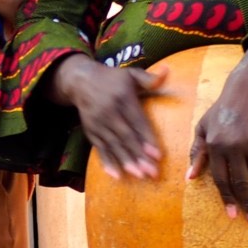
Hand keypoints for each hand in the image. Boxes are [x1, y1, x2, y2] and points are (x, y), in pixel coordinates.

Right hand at [57, 56, 166, 179]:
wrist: (80, 81)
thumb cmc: (112, 79)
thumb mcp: (131, 74)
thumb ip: (149, 78)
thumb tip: (167, 71)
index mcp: (122, 98)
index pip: (137, 122)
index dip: (146, 139)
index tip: (158, 155)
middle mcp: (108, 112)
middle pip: (125, 137)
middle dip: (138, 156)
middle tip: (151, 172)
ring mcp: (97, 123)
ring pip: (113, 145)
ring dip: (125, 162)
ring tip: (138, 176)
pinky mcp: (90, 131)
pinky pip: (99, 149)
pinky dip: (107, 162)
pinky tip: (116, 175)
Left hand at [188, 71, 247, 224]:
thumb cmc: (222, 112)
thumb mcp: (203, 129)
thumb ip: (197, 153)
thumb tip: (191, 178)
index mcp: (214, 146)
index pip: (220, 180)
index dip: (226, 199)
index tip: (232, 216)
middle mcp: (231, 147)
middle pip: (240, 183)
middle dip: (247, 204)